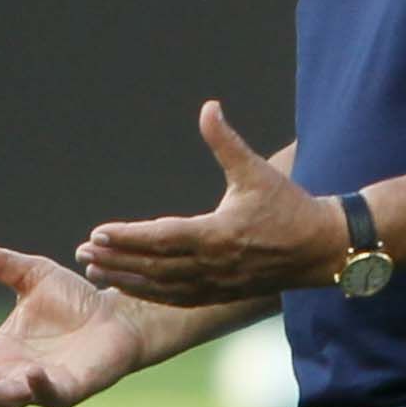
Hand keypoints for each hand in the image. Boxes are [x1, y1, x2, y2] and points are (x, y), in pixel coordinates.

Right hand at [0, 240, 150, 406]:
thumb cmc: (73, 300)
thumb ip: (1, 265)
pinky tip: (29, 375)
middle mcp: (15, 373)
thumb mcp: (33, 275)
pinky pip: (52, 395)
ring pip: (9, 399)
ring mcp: (41, 384)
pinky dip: (39, 388)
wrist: (118, 313)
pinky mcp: (70, 388)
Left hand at [76, 104, 339, 308]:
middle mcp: (213, 265)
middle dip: (116, 259)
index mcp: (218, 234)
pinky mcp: (221, 295)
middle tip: (83, 252)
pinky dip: (149, 294)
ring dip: (126, 278)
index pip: (162, 237)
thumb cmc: (290, 206)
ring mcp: (216, 285)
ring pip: (161, 287)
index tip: (98, 233)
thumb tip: (208, 107)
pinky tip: (129, 286)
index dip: (128, 237)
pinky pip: (176, 299)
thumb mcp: (257, 171)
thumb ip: (226, 141)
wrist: (322, 249)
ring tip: (96, 269)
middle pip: (153, 266)